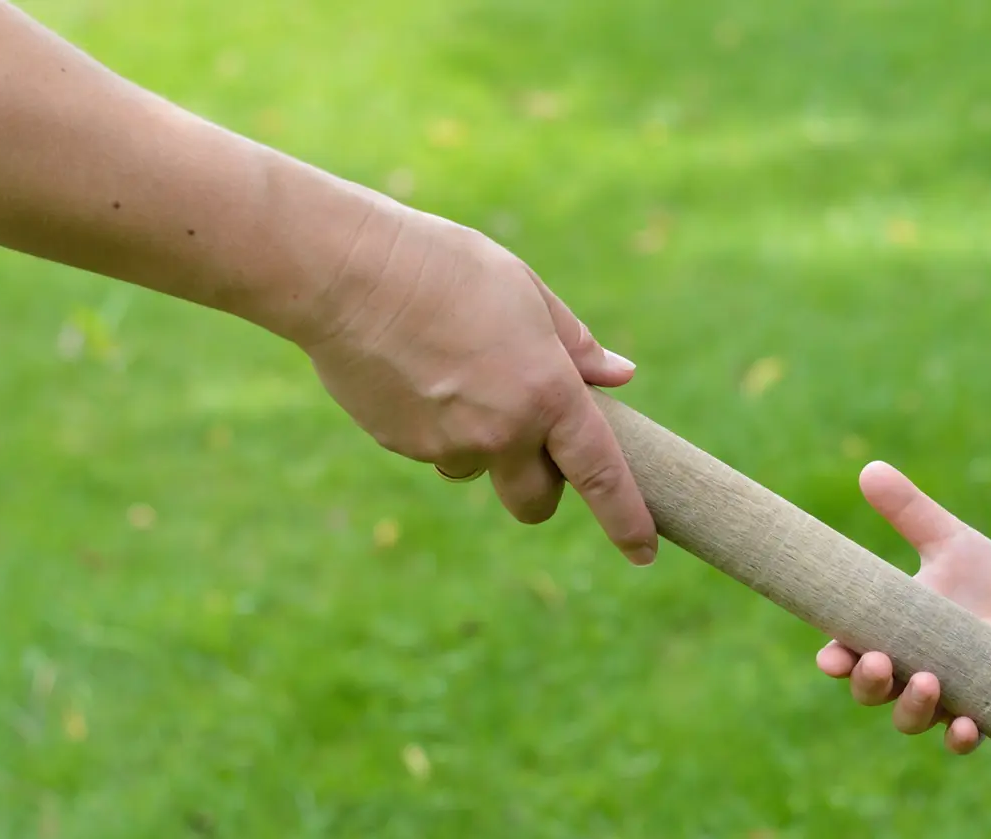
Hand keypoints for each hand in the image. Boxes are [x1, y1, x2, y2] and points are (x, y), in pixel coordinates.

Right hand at [298, 202, 657, 565]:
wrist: (345, 274)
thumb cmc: (445, 267)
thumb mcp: (526, 291)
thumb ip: (575, 345)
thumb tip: (619, 377)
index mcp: (548, 393)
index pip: (601, 474)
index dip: (626, 519)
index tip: (645, 552)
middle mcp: (502, 432)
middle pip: (535, 502)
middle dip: (539, 488)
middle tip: (530, 441)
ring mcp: (447, 446)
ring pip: (477, 469)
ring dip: (479, 444)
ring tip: (454, 370)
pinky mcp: (402, 446)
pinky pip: (433, 449)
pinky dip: (435, 424)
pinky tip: (413, 368)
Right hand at [816, 461, 990, 752]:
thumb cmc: (982, 574)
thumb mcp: (947, 539)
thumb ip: (908, 510)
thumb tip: (871, 469)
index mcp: (888, 634)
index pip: (847, 653)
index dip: (834, 659)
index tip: (830, 655)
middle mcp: (907, 672)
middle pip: (870, 691)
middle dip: (869, 683)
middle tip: (879, 661)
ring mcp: (942, 698)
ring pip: (910, 719)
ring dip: (911, 708)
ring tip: (928, 683)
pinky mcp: (981, 713)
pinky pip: (960, 738)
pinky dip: (958, 737)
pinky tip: (965, 727)